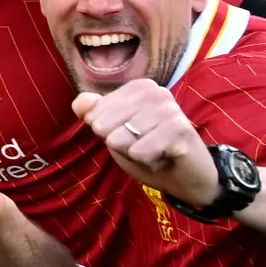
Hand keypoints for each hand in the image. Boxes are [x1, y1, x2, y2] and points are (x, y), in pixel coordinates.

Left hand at [69, 80, 224, 208]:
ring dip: (134, 154)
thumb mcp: (114, 133)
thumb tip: (80, 103)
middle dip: (119, 145)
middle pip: (102, 126)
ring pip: (118, 140)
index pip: (92, 113)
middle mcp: (155, 91)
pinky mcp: (179, 129)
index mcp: (138, 88)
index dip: (107, 134)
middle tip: (145, 146)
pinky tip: (163, 158)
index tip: (133, 137)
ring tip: (155, 151)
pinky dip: (147, 162)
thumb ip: (94, 114)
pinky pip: (138, 151)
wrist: (186, 178)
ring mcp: (169, 108)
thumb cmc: (149, 151)